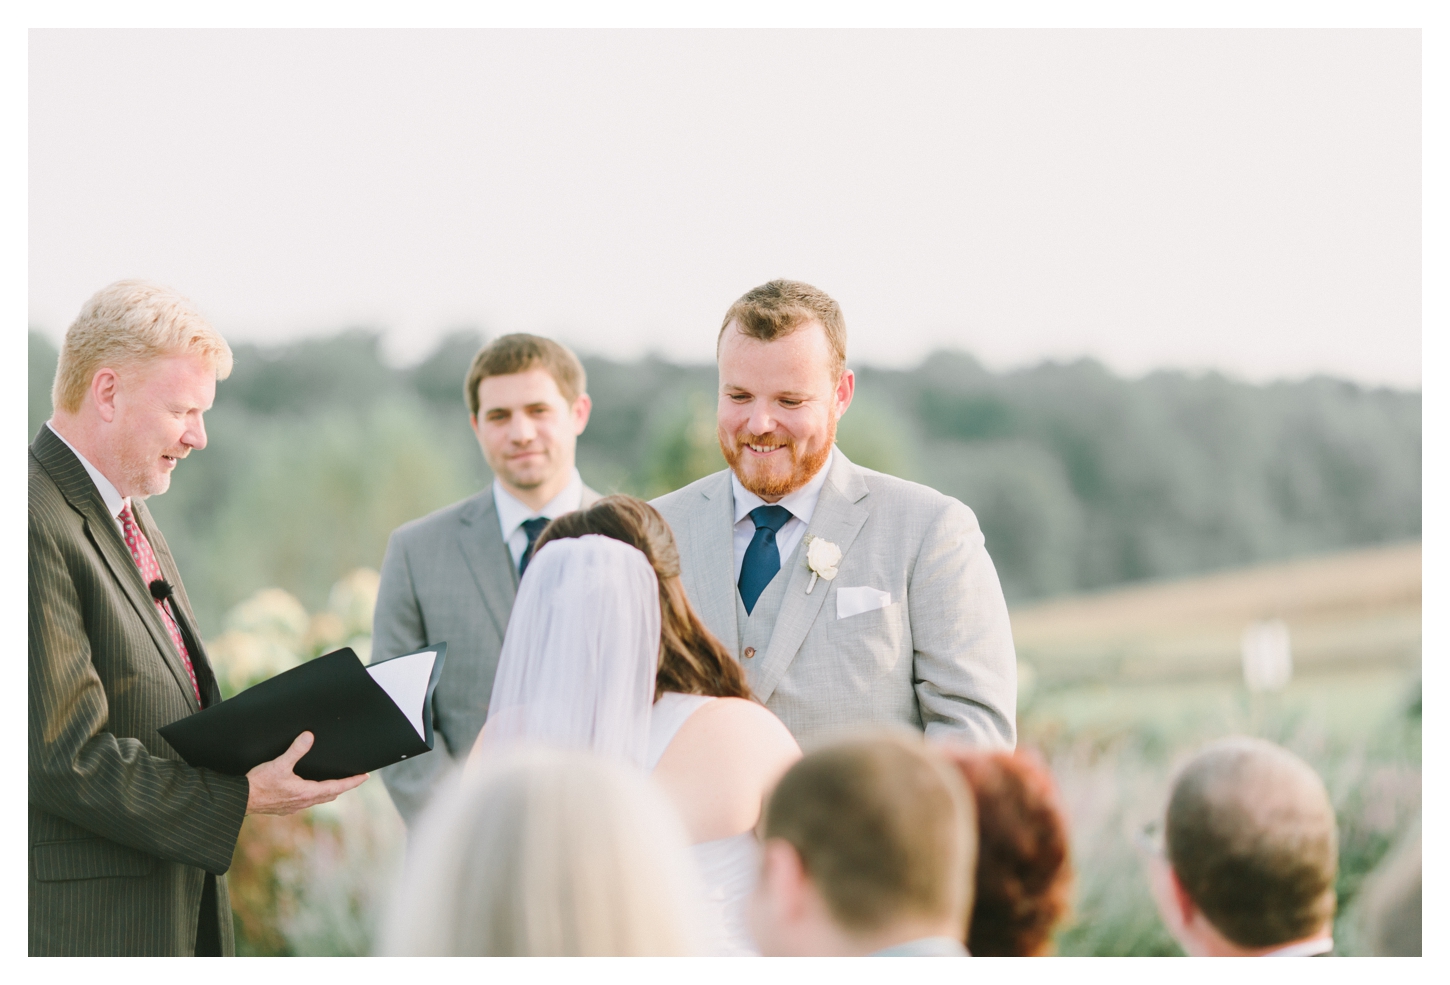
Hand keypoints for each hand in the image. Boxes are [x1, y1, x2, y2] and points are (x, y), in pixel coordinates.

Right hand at [245, 731, 367, 815]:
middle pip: (330, 794)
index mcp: (306, 792)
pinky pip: (306, 802)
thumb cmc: (258, 783)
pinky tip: (308, 790)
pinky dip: (314, 795)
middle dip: (343, 786)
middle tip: (354, 778)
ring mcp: (294, 807)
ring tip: (335, 783)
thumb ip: (296, 750)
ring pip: (318, 799)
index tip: (366, 777)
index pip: (337, 787)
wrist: (239, 801)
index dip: (352, 782)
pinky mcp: (284, 808)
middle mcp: (303, 802)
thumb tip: (309, 736)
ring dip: (329, 791)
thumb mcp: (279, 764)